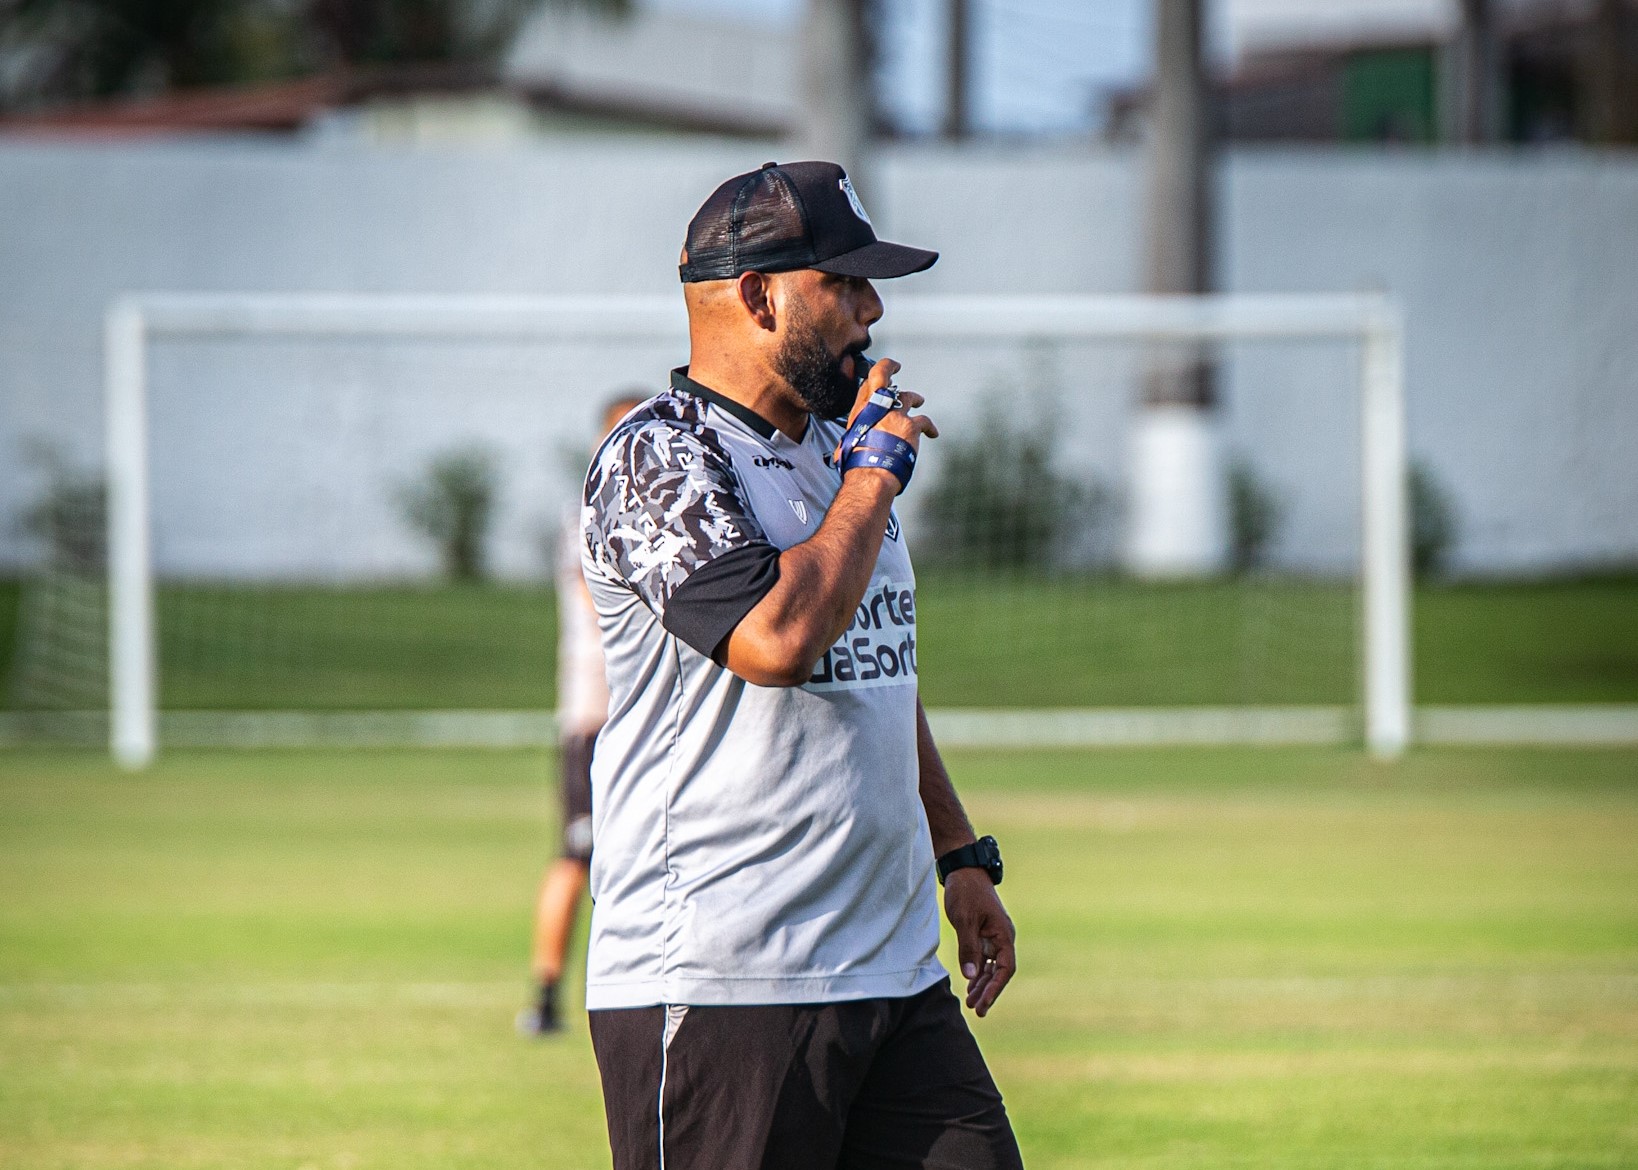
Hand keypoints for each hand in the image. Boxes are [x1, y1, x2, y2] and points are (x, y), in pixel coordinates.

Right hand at [835, 357, 938, 464]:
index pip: (867, 385)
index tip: (879, 374)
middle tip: (895, 367)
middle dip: (888, 367)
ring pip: (907, 396)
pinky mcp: (910, 426)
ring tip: (919, 401)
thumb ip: (855, 436)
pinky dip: (929, 427)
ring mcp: (894, 415)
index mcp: (860, 412)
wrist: (871, 473)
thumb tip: (847, 447)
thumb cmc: (858, 463)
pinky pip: (924, 421)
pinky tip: (932, 433)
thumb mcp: (848, 443)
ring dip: (914, 398)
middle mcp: (876, 408)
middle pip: (882, 377)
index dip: (874, 376)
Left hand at [943, 867, 1015, 1016]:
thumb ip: (969, 948)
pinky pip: (983, 958)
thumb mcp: (964, 920)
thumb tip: (970, 976)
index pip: (1005, 968)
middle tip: (976, 1010)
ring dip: (982, 984)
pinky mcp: (983, 933)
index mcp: (1004, 934)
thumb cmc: (965, 891)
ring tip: (971, 1002)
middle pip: (999, 971)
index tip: (983, 1004)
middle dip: (988, 991)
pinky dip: (977, 972)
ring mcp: (993, 936)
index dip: (995, 988)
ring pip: (991, 967)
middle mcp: (1002, 937)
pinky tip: (970, 984)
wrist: (963, 869)